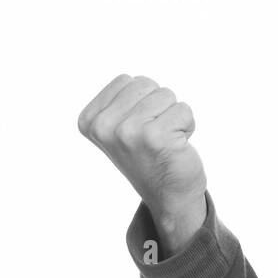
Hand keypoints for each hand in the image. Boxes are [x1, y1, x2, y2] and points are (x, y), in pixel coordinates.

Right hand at [77, 74, 207, 250]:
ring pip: (166, 95)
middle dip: (159, 106)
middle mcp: (103, 126)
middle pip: (146, 84)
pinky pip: (184, 110)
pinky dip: (187, 125)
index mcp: (90, 120)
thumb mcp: (120, 127)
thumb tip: (131, 80)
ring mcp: (127, 132)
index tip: (139, 128)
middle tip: (155, 135)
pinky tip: (177, 146)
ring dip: (174, 116)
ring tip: (165, 140)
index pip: (127, 80)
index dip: (143, 100)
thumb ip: (120, 101)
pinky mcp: (155, 137)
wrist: (168, 196)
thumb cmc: (150, 156)